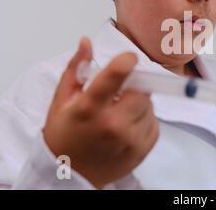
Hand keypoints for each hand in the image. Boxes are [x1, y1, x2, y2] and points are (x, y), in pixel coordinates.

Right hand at [43, 37, 158, 188]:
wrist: (69, 174)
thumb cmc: (64, 134)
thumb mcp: (62, 100)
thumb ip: (75, 68)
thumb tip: (87, 42)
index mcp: (90, 108)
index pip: (116, 77)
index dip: (127, 62)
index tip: (129, 58)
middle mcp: (113, 125)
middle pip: (142, 90)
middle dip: (134, 86)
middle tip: (120, 92)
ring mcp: (130, 140)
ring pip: (150, 106)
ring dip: (139, 103)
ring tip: (119, 112)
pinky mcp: (143, 149)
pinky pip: (154, 123)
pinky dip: (144, 119)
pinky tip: (126, 125)